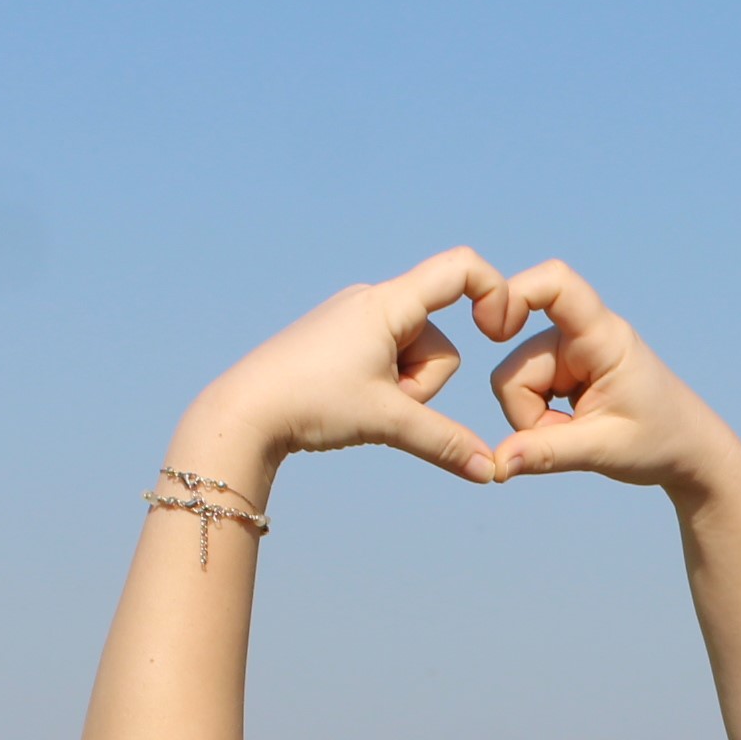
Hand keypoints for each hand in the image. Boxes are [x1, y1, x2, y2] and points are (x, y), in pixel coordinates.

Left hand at [170, 248, 512, 483]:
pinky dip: (381, 386)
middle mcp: (371, 300)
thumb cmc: (310, 404)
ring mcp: (353, 319)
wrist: (243, 412)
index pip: (460, 269)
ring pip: (412, 356)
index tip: (497, 332)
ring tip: (358, 402)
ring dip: (401, 389)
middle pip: (438, 340)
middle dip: (424, 381)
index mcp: (387, 303)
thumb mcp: (387, 423)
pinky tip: (346, 400)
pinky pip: (386, 360)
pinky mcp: (339, 339)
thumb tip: (491, 470)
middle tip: (381, 401)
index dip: (495, 293)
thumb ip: (446, 443)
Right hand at [478, 262, 740, 493]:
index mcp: (604, 337)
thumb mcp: (603, 450)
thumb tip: (495, 465)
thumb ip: (547, 453)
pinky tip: (572, 426)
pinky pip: (525, 391)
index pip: (556, 284)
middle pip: (516, 365)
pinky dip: (539, 417)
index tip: (494, 331)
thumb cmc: (659, 442)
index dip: (514, 294)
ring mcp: (570, 353)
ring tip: (577, 433)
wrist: (688, 449)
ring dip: (534, 418)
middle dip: (528, 411)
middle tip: (570, 437)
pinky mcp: (564, 370)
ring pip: (515, 382)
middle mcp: (583, 335)